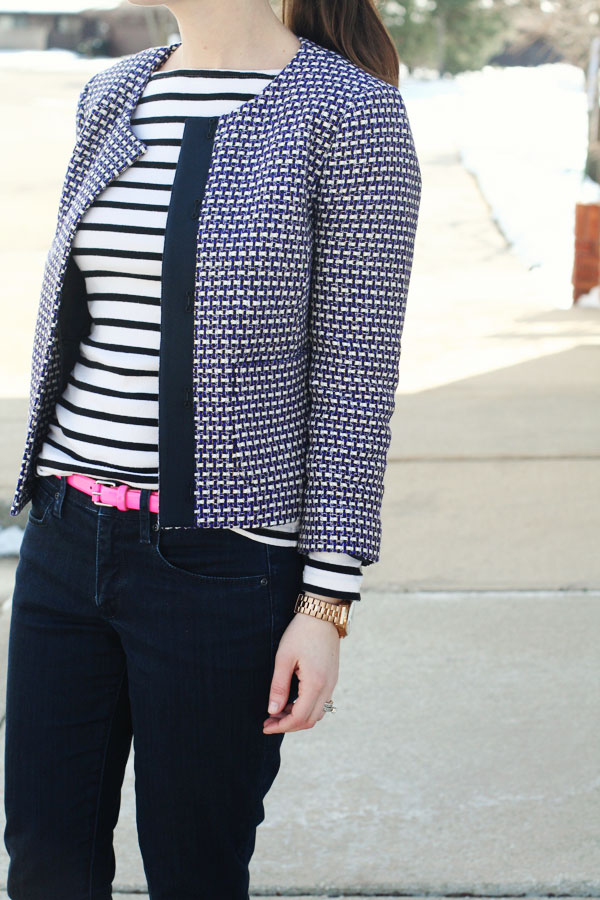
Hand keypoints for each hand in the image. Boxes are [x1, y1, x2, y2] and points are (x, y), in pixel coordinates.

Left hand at [263, 611, 339, 732]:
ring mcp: (332, 683)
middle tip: (269, 721)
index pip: (300, 718)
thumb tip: (273, 710)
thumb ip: (279, 686)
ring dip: (298, 717)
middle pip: (310, 720)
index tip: (265, 726)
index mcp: (315, 683)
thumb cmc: (300, 633)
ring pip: (317, 713)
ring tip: (278, 711)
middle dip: (288, 725)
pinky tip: (291, 701)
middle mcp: (328, 687)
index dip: (281, 726)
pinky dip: (306, 708)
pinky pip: (321, 702)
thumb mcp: (284, 658)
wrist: (322, 614)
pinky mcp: (332, 677)